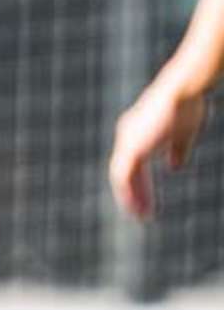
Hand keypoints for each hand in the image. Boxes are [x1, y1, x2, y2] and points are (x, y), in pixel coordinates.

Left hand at [108, 84, 206, 220]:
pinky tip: (136, 208)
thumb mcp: (184, 134)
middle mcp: (128, 135)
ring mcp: (127, 141)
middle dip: (135, 193)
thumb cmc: (187, 106)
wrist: (183, 92)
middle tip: (142, 213)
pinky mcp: (130, 148)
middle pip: (126, 172)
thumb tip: (175, 168)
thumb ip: (177, 151)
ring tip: (141, 216)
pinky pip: (123, 177)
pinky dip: (128, 194)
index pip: (134, 163)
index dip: (142, 183)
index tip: (149, 199)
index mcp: (138, 131)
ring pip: (121, 177)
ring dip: (130, 198)